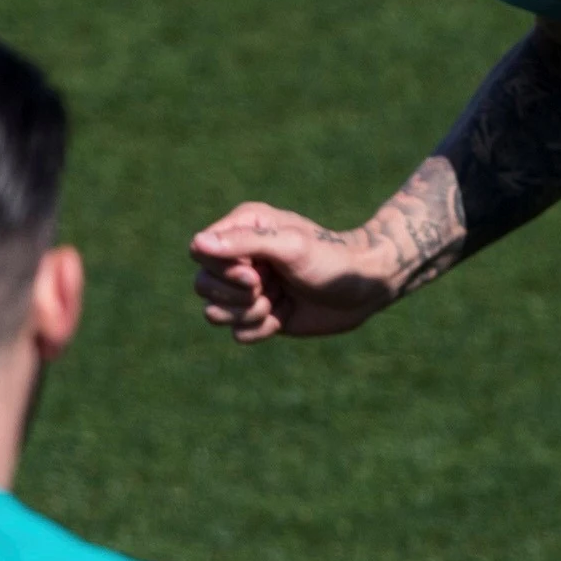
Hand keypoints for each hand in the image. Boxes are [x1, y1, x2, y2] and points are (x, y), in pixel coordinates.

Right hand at [189, 201, 398, 342]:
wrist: (363, 289)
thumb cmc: (330, 258)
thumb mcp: (290, 246)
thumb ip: (244, 243)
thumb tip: (196, 243)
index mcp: (244, 227)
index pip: (200, 252)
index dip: (222, 270)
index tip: (255, 273)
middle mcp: (240, 256)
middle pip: (202, 285)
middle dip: (236, 296)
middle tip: (270, 287)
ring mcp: (248, 288)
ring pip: (216, 313)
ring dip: (249, 313)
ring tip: (279, 301)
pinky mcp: (259, 314)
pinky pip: (238, 333)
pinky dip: (261, 329)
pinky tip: (285, 315)